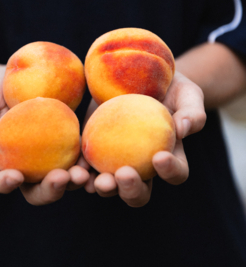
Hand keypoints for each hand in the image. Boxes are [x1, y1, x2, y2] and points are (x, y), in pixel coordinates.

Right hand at [0, 65, 89, 204]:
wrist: (18, 78)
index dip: (3, 183)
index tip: (15, 176)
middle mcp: (24, 167)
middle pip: (34, 191)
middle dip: (48, 190)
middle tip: (60, 178)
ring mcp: (47, 160)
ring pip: (60, 182)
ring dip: (72, 183)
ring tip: (82, 174)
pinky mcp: (66, 147)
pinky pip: (78, 161)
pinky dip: (86, 165)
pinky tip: (94, 160)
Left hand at [84, 71, 206, 206]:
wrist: (139, 74)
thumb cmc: (170, 87)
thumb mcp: (187, 94)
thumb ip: (192, 112)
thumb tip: (184, 129)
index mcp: (170, 158)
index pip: (175, 174)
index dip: (170, 171)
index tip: (159, 156)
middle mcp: (141, 167)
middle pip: (139, 192)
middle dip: (131, 190)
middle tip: (123, 174)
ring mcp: (115, 161)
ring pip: (109, 186)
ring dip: (101, 187)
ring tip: (94, 180)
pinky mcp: (92, 149)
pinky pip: (84, 166)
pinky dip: (78, 171)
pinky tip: (73, 168)